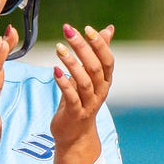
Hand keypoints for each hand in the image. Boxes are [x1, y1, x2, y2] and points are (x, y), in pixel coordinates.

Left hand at [50, 23, 114, 163]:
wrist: (75, 135)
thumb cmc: (81, 100)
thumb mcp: (90, 75)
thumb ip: (98, 52)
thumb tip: (108, 29)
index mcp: (105, 81)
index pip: (107, 60)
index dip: (99, 44)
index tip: (87, 28)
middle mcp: (100, 92)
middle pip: (95, 67)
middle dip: (82, 48)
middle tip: (68, 31)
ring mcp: (89, 104)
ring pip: (84, 82)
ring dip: (72, 64)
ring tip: (59, 48)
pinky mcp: (75, 113)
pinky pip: (71, 97)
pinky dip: (64, 83)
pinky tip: (55, 71)